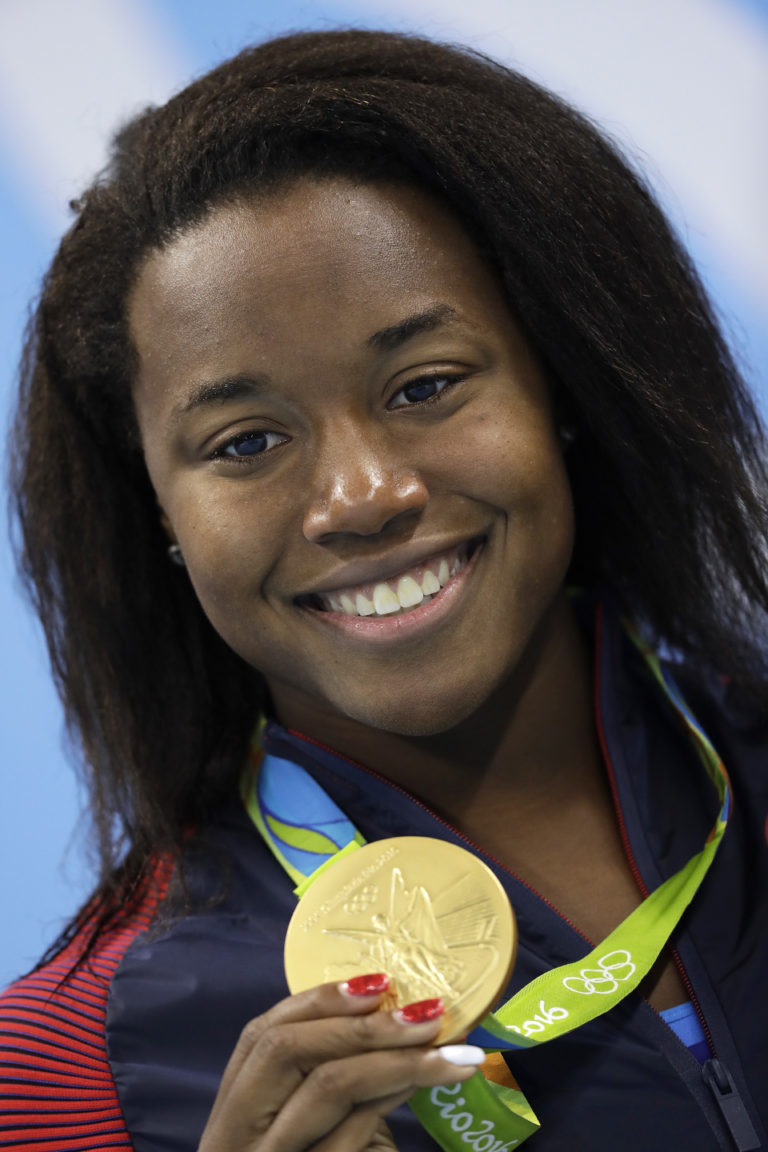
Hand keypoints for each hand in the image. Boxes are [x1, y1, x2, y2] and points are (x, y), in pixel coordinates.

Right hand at [198, 974, 484, 1150]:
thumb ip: (326, 1075)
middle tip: (428, 1013)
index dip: (316, 1000)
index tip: (378, 982)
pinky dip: (395, 1095)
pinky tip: (430, 1080)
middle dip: (361, 1022)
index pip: (259, 1035)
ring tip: (451, 1050)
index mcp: (231, 1113)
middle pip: (286, 1050)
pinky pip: (355, 1129)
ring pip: (329, 1085)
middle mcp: (236, 1137)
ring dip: (398, 1056)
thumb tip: (389, 1012)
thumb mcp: (310, 1126)